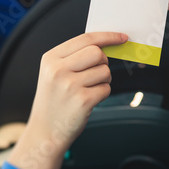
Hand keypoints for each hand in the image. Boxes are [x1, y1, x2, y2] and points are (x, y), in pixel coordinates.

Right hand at [7, 32, 127, 168]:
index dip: (108, 36)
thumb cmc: (55, 99)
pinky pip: (106, 88)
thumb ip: (75, 55)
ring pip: (104, 71)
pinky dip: (102, 93)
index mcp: (51, 58)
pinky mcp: (82, 101)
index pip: (86, 38)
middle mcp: (58, 70)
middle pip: (97, 52)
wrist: (45, 131)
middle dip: (103, 61)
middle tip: (96, 72)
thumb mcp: (55, 72)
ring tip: (88, 89)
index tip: (122, 37)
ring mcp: (70, 85)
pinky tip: (89, 100)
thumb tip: (106, 43)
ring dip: (103, 80)